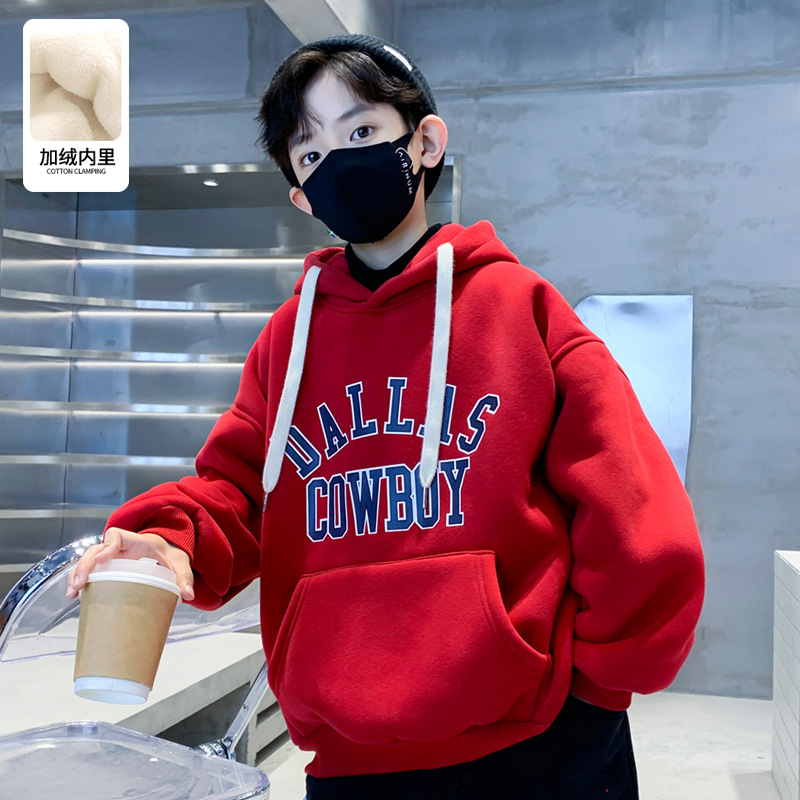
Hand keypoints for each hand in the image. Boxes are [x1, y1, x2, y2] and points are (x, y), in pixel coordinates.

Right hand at [66, 527, 194, 601]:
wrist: (166, 552)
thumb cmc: (169, 554)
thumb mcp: (180, 562)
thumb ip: (184, 577)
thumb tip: (188, 595)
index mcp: (136, 541)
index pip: (117, 536)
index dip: (108, 546)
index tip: (102, 559)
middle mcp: (120, 547)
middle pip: (96, 550)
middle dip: (85, 565)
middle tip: (80, 583)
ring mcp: (111, 556)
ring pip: (88, 560)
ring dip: (78, 573)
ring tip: (72, 592)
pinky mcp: (108, 567)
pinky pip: (90, 570)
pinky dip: (80, 579)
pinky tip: (74, 596)